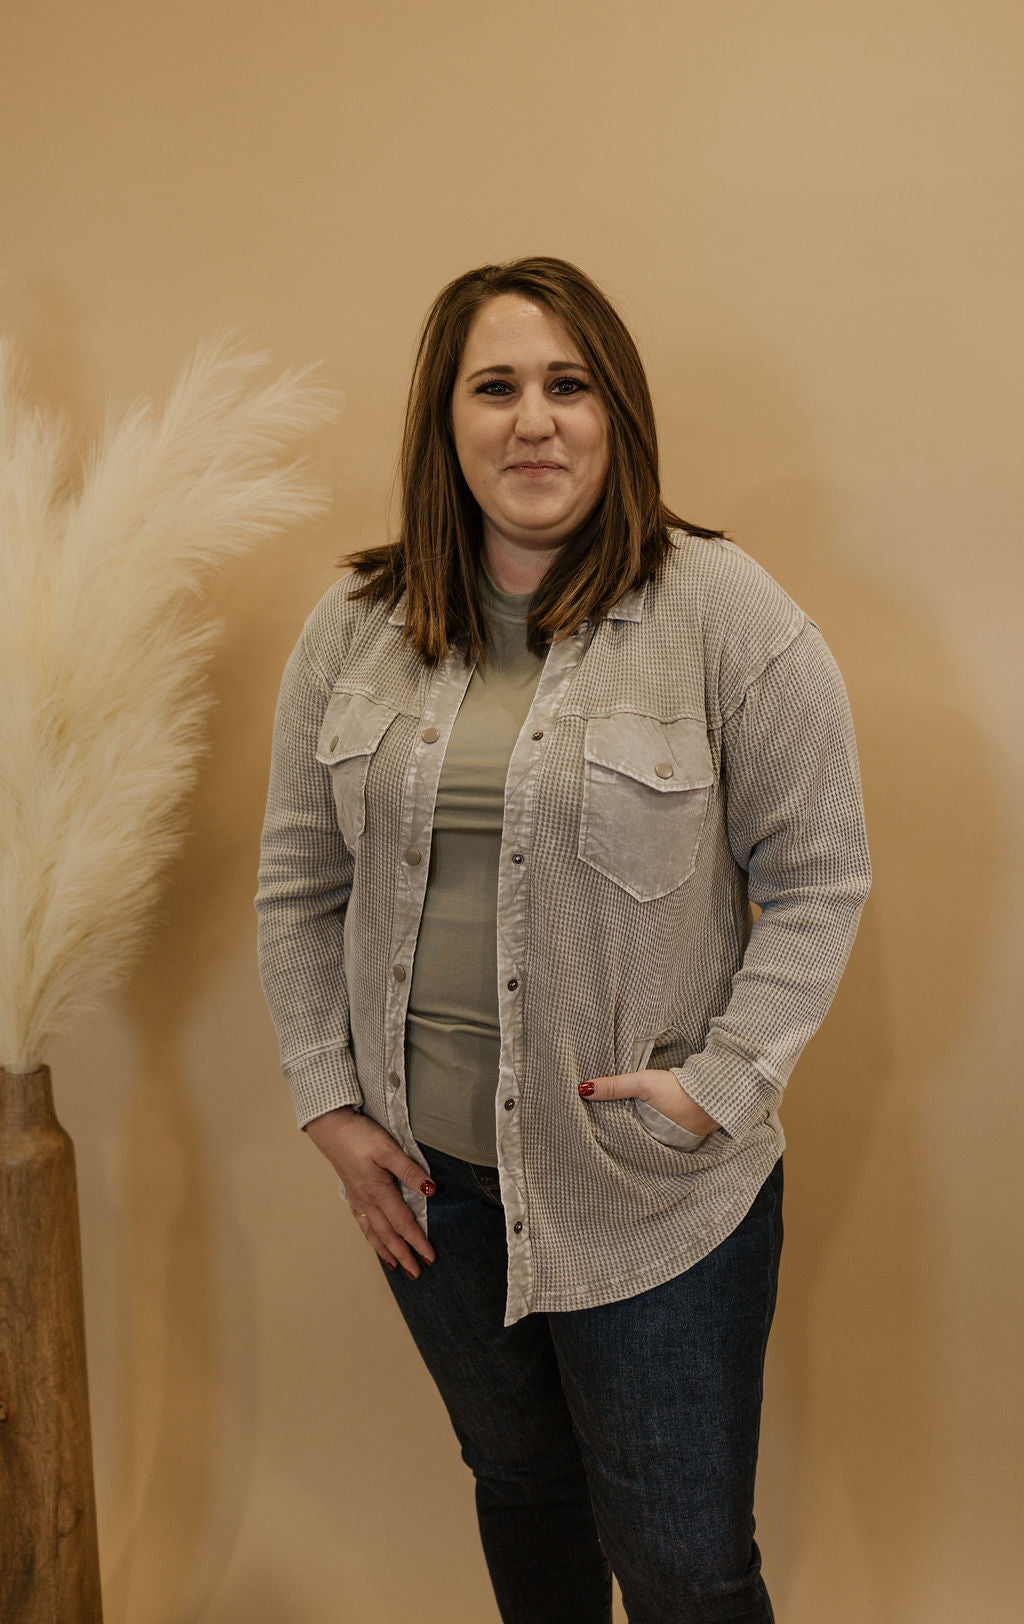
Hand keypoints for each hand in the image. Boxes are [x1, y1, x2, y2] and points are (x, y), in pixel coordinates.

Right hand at [305, 1107, 436, 1278]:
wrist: (331, 1127)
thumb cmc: (359, 1135)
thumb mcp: (388, 1149)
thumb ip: (410, 1171)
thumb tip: (432, 1190)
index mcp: (379, 1192)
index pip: (403, 1223)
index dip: (418, 1241)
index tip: (430, 1257)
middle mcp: (367, 1200)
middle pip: (388, 1234)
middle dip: (403, 1255)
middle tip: (417, 1273)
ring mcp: (358, 1198)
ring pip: (374, 1232)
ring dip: (386, 1251)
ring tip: (396, 1266)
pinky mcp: (352, 1192)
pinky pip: (362, 1223)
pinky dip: (371, 1237)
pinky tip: (374, 1240)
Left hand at [578, 1070, 720, 1137]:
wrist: (716, 1093)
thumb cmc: (678, 1091)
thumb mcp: (643, 1083)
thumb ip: (615, 1086)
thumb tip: (582, 1088)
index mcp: (646, 1139)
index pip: (616, 1139)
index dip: (602, 1132)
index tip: (585, 1126)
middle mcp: (657, 1146)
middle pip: (628, 1140)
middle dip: (612, 1134)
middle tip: (591, 1126)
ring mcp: (670, 1143)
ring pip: (642, 1138)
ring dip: (630, 1131)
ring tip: (608, 1124)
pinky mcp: (680, 1134)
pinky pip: (655, 1134)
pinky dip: (645, 1128)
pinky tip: (638, 1119)